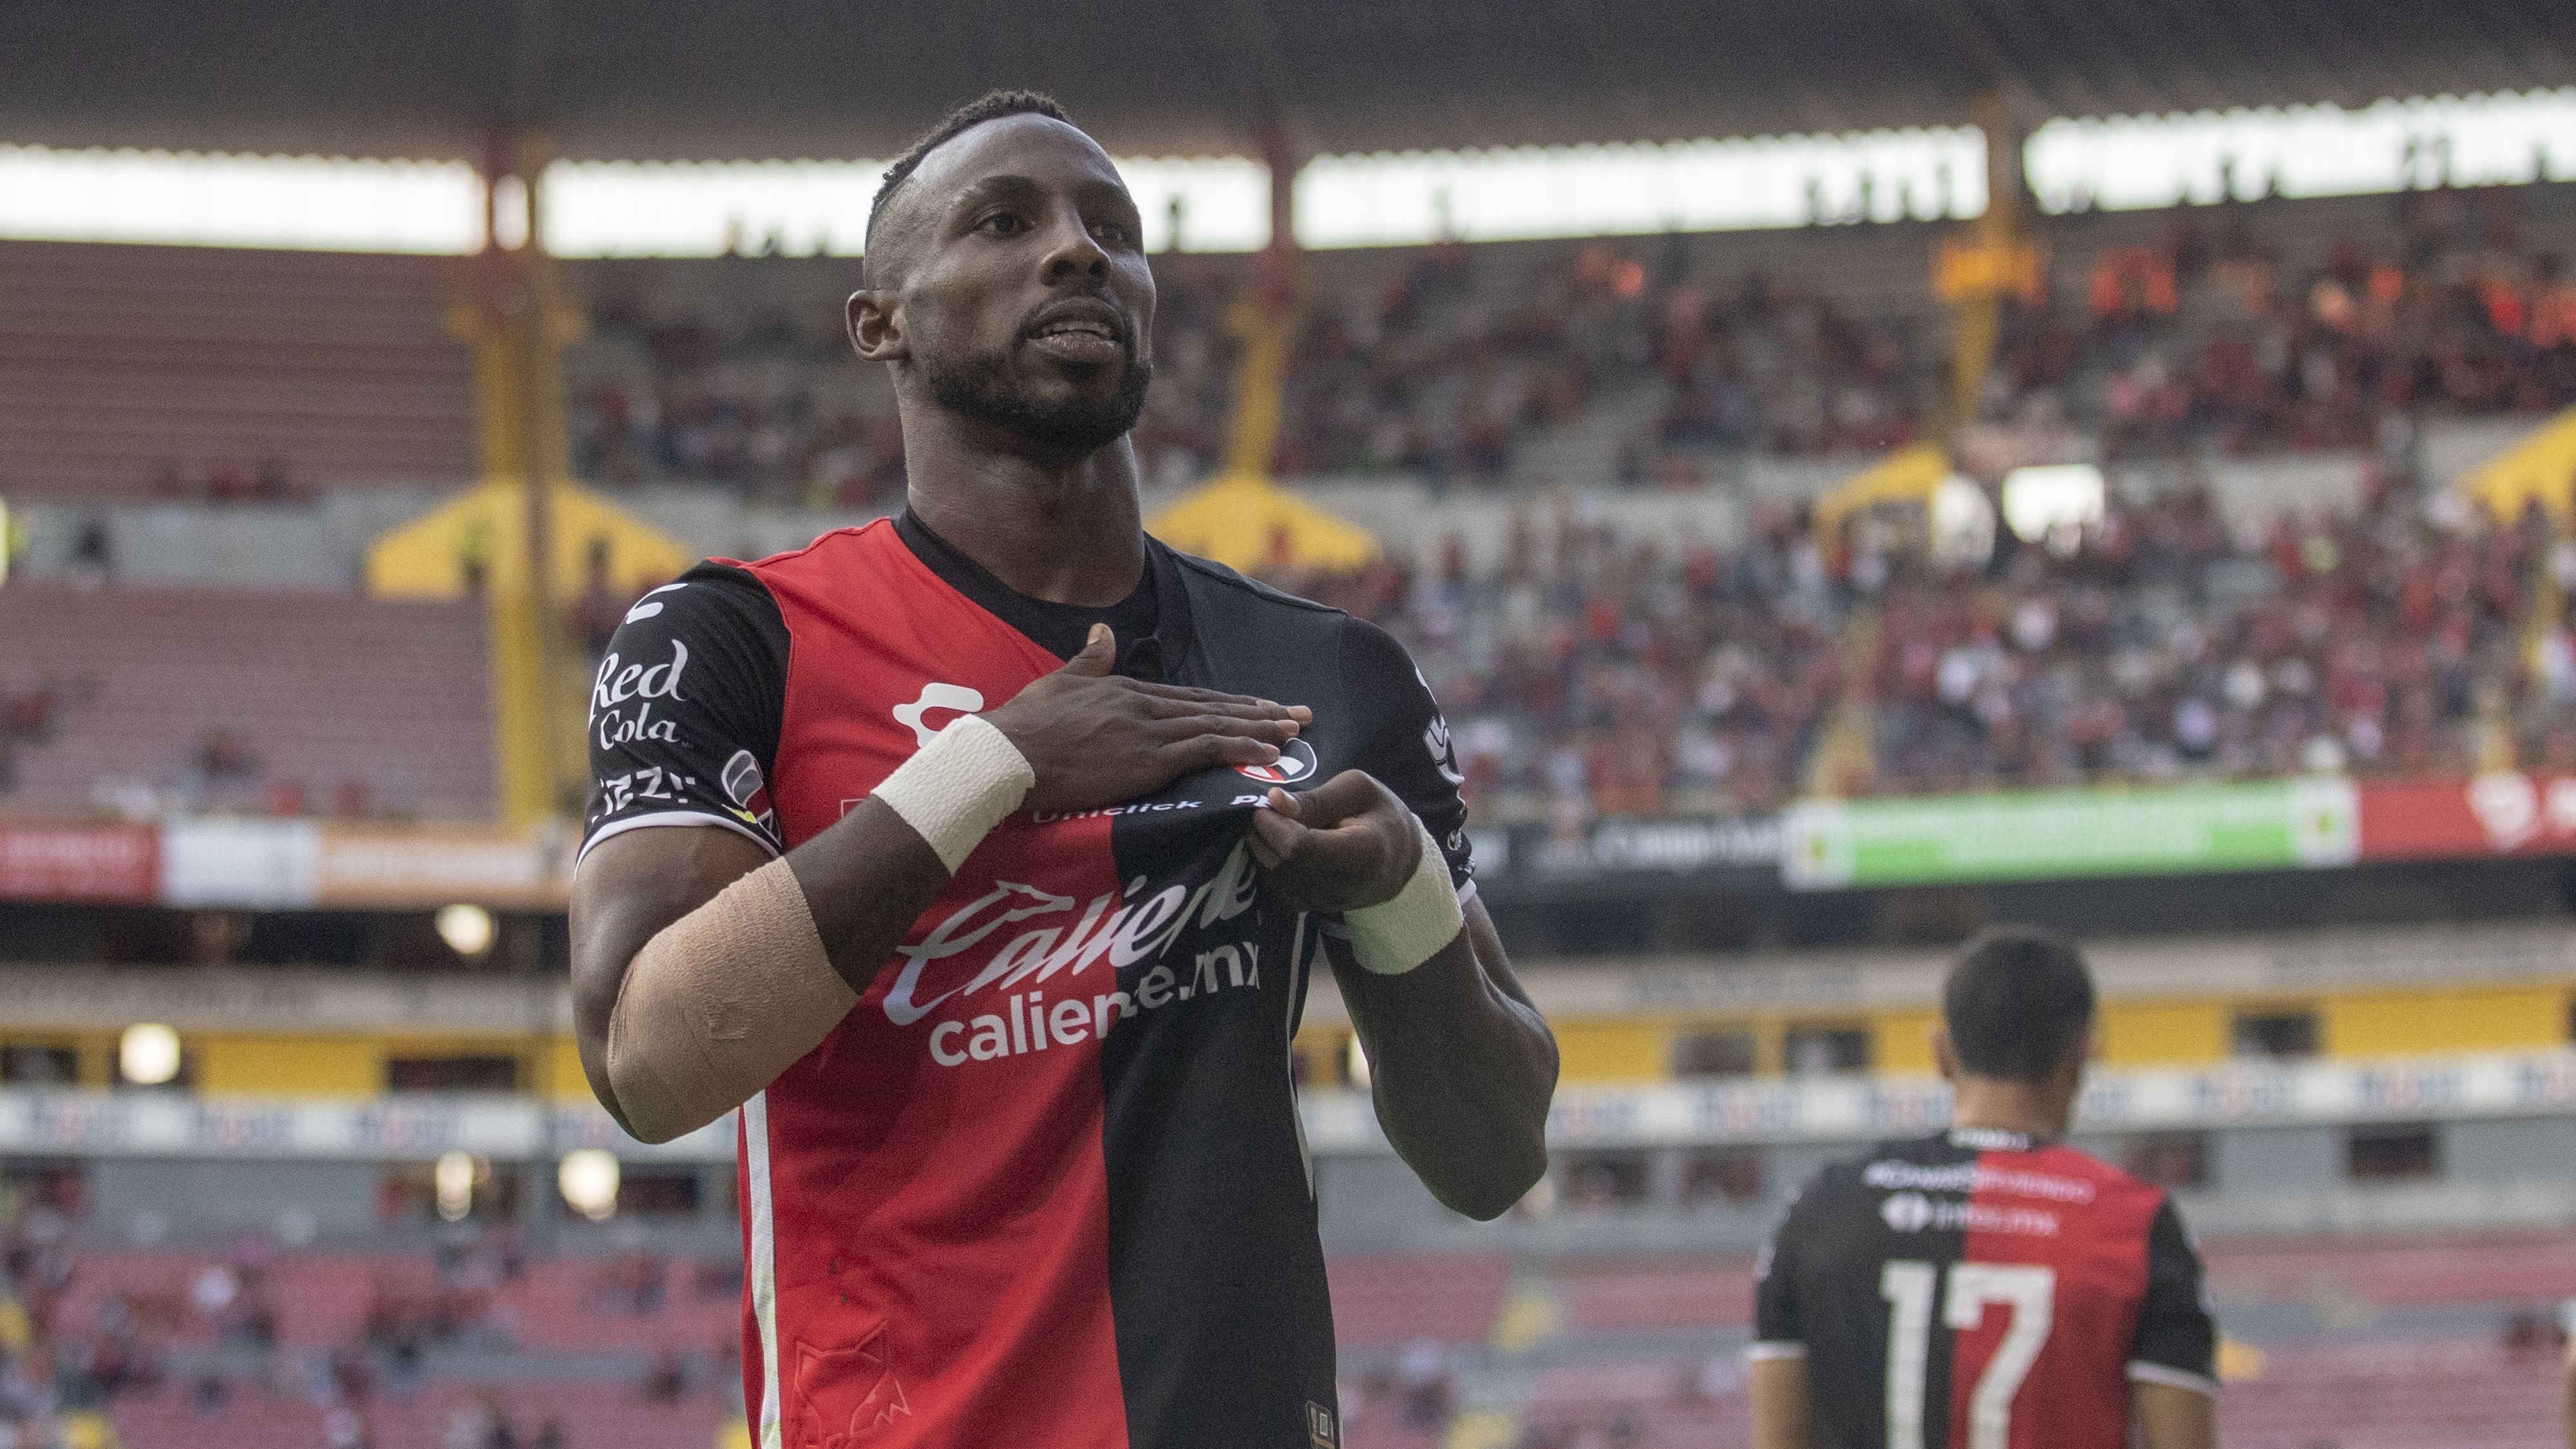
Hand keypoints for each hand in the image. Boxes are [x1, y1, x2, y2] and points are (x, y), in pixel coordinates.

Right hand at [984, 624, 1311, 813]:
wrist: (1010, 752)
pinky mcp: (1150, 758)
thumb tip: (1103, 632)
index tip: (1259, 704)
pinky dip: (1243, 749)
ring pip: (1218, 725)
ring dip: (1261, 729)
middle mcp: (1145, 705)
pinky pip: (1208, 750)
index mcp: (1126, 689)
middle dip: (1260, 712)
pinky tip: (1269, 754)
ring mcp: (1150, 731)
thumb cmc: (1025, 725)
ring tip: (1294, 732)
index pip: (1190, 696)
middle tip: (1299, 714)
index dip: (1228, 701)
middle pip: (1214, 707)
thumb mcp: (1059, 682)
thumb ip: (1088, 659)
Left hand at [1246, 770, 1421, 913]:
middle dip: (1262, 836)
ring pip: (1274, 879)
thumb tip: (1273, 800)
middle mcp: (1345, 885)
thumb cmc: (1380, 815)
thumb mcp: (1358, 789)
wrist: (1400, 859)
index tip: (1266, 805)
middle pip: (1282, 864)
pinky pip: (1277, 889)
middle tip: (1266, 812)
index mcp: (1363, 851)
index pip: (1299, 846)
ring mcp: (1328, 902)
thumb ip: (1315, 797)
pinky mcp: (1315, 909)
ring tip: (1274, 827)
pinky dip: (1270, 866)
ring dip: (1263, 850)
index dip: (1272, 825)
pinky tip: (1279, 847)